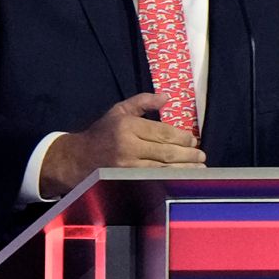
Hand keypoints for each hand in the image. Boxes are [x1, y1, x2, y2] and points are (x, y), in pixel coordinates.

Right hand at [39, 93, 204, 198]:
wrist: (77, 158)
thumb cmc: (102, 132)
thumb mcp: (119, 110)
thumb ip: (143, 102)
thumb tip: (166, 97)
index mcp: (127, 126)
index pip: (162, 132)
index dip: (181, 137)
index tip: (193, 140)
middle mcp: (127, 146)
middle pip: (165, 152)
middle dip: (187, 154)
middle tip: (201, 155)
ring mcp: (126, 166)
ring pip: (162, 169)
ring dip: (184, 169)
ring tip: (199, 168)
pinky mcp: (125, 181)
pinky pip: (153, 180)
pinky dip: (170, 179)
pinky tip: (181, 178)